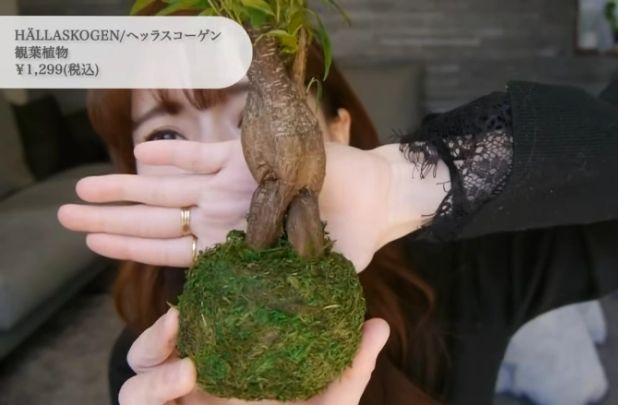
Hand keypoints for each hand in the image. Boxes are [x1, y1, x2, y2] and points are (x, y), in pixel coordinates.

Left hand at [59, 139, 447, 270]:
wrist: (374, 199)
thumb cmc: (347, 242)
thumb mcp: (314, 278)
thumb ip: (286, 294)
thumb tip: (259, 328)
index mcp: (234, 248)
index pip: (172, 251)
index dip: (132, 248)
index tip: (94, 245)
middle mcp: (225, 216)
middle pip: (156, 219)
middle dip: (110, 218)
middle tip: (65, 216)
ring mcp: (232, 186)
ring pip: (168, 188)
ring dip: (125, 186)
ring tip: (83, 187)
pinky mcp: (249, 158)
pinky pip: (203, 155)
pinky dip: (174, 156)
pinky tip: (141, 155)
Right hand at [119, 307, 389, 404]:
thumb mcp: (330, 400)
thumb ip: (352, 365)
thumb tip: (380, 323)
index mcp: (224, 369)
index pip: (196, 331)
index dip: (197, 308)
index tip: (208, 289)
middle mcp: (191, 389)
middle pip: (152, 350)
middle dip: (156, 333)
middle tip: (180, 317)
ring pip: (134, 379)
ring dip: (152, 366)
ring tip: (188, 368)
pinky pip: (134, 404)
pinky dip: (153, 391)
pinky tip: (186, 381)